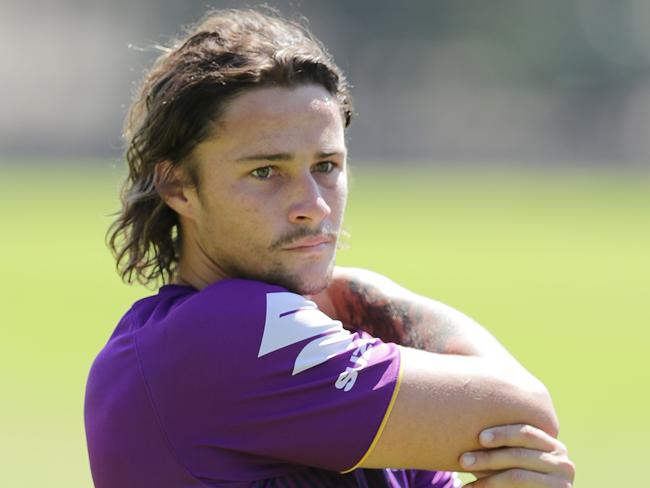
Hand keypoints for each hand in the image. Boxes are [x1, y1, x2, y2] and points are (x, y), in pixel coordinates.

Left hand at [458, 424, 574, 486]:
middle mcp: (562, 460)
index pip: (525, 432)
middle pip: (519, 454)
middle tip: (463, 460)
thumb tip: (465, 425)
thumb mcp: (510, 459)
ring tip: (466, 482)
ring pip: (517, 475)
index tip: (480, 437)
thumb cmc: (514, 476)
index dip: (502, 433)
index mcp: (550, 443)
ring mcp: (562, 481)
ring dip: (487, 479)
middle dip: (488, 457)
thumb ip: (500, 444)